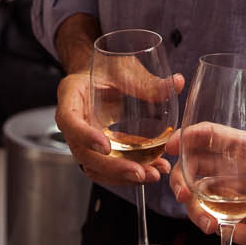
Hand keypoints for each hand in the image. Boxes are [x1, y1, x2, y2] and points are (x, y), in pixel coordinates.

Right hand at [53, 67, 179, 187]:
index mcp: (71, 97)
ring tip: (153, 175)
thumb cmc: (107, 67)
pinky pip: (109, 168)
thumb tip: (176, 83)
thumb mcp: (124, 69)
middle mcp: (74, 123)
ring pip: (96, 168)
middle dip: (113, 167)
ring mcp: (84, 140)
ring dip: (123, 177)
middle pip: (84, 154)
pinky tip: (153, 170)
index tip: (107, 147)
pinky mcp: (99, 149)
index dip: (86, 136)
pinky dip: (129, 173)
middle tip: (139, 172)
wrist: (102, 75)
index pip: (70, 120)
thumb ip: (145, 81)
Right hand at [171, 143, 245, 244]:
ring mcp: (233, 199)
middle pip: (193, 169)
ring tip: (213, 228)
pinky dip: (231, 234)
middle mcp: (234, 173)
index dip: (189, 137)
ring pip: (198, 202)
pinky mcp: (237, 223)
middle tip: (185, 195)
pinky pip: (220, 226)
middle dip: (181, 181)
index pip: (212, 137)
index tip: (174, 145)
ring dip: (198, 214)